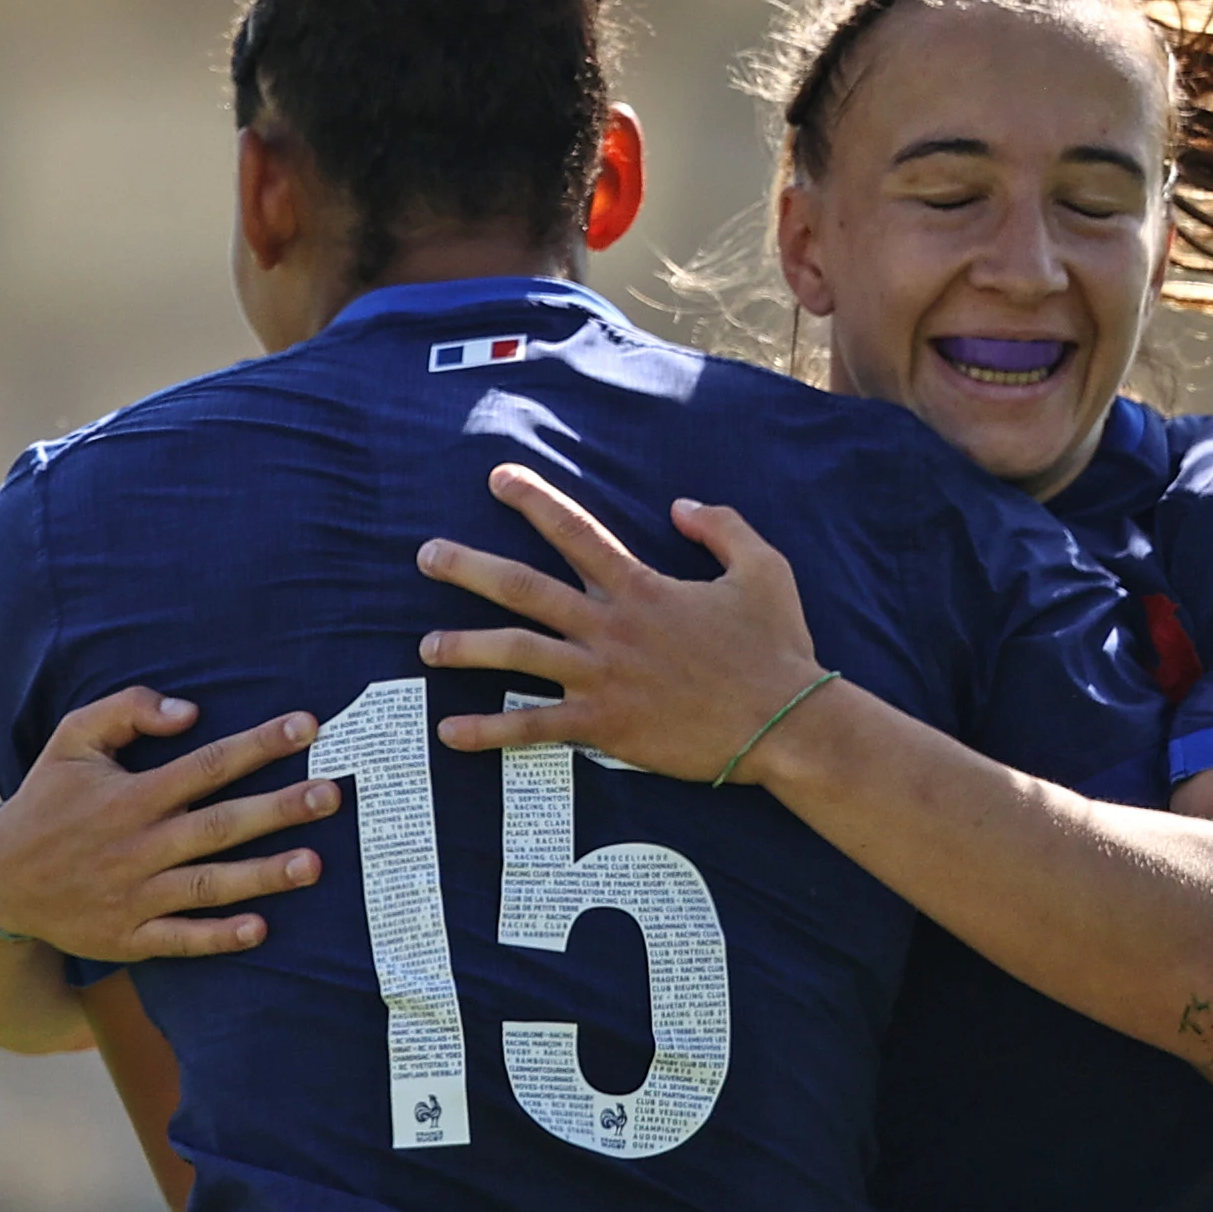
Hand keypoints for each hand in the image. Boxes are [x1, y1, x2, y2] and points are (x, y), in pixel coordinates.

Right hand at [0, 689, 338, 959]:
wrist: (0, 879)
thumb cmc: (47, 800)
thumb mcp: (71, 740)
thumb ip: (125, 710)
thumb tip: (189, 711)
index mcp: (130, 794)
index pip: (207, 764)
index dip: (259, 744)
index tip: (306, 727)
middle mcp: (138, 845)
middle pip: (220, 824)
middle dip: (278, 809)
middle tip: (331, 795)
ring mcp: (135, 895)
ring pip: (210, 884)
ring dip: (263, 875)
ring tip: (314, 864)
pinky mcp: (130, 936)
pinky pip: (181, 939)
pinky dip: (219, 937)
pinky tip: (260, 929)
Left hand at [419, 464, 828, 781]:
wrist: (788, 722)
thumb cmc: (778, 647)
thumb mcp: (764, 568)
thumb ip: (721, 528)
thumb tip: (680, 505)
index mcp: (642, 586)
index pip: (575, 530)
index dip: (533, 499)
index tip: (496, 477)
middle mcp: (611, 626)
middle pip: (524, 588)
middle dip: (470, 568)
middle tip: (425, 555)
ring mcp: (603, 677)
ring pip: (518, 654)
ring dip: (466, 648)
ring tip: (424, 647)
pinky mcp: (605, 726)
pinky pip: (535, 727)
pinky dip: (490, 731)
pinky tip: (449, 733)